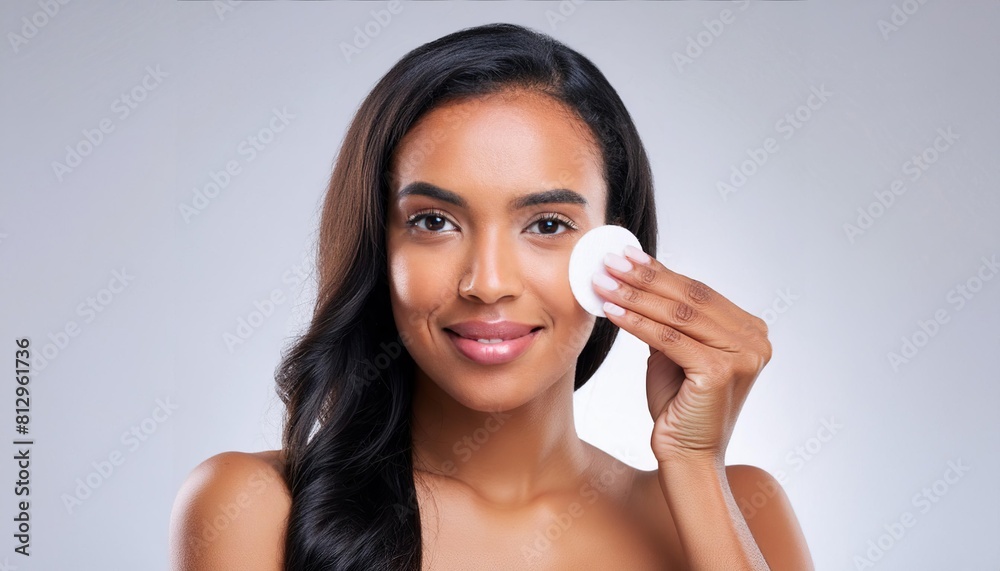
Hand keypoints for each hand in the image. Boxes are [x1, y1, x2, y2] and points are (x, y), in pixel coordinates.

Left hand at [592, 247, 771, 465]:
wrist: (687, 456)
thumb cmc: (679, 406)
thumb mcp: (674, 353)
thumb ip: (669, 320)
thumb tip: (638, 279)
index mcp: (750, 331)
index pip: (697, 292)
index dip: (660, 272)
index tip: (626, 255)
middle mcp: (755, 340)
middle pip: (689, 298)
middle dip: (644, 277)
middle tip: (609, 260)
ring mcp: (743, 355)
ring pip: (677, 315)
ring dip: (635, 295)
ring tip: (603, 282)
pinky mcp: (722, 371)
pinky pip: (669, 338)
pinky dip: (636, 321)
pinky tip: (611, 310)